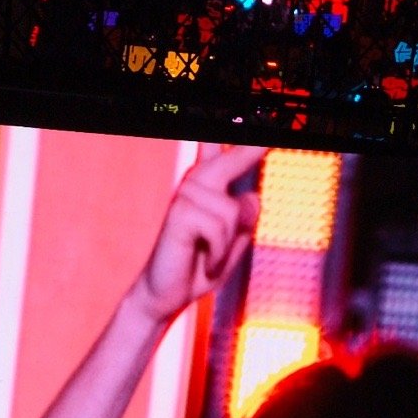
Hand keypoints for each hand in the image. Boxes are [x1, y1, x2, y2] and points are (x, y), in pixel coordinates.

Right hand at [130, 144, 264, 326]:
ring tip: (211, 258)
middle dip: (251, 151)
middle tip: (253, 170)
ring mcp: (185, 196)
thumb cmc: (197, 270)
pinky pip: (219, 228)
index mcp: (206, 187)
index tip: (251, 120)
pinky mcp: (179, 213)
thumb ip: (244, 223)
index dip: (239, 137)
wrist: (165, 296)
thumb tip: (252, 197)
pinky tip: (207, 263)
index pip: (219, 150)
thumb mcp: (230, 246)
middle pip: (231, 160)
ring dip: (228, 244)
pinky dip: (219, 253)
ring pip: (231, 211)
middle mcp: (194, 184)